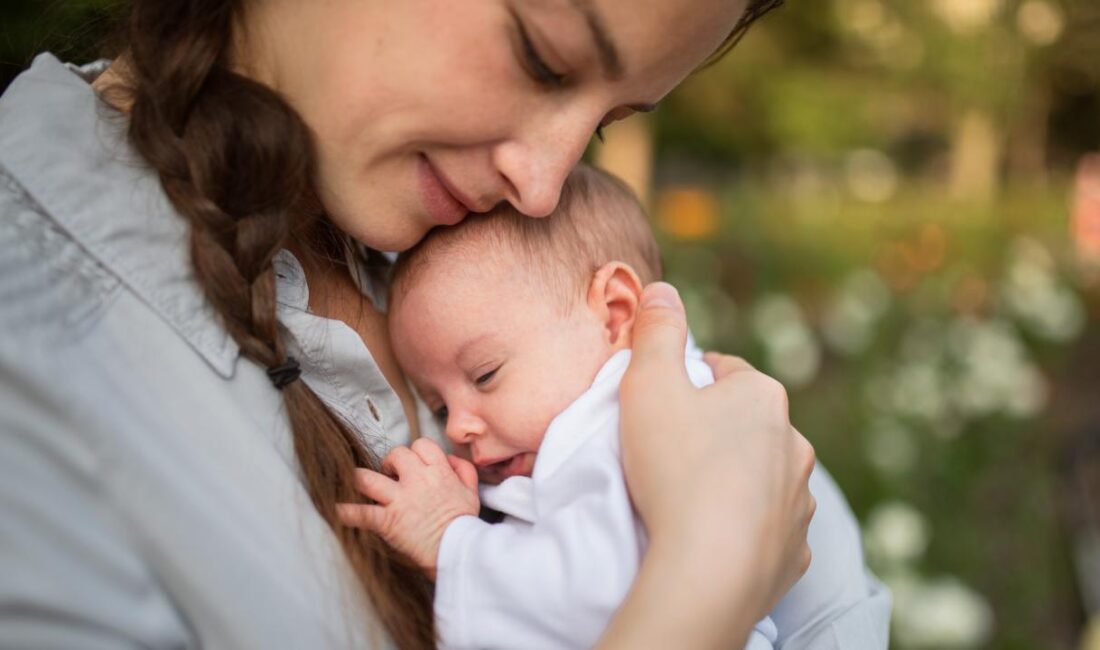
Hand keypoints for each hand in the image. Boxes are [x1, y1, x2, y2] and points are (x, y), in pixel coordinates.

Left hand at [337, 438, 479, 577]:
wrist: (458, 550)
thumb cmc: (464, 523)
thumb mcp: (471, 492)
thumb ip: (462, 470)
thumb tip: (449, 459)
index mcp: (438, 471)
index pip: (421, 445)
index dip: (416, 452)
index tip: (414, 463)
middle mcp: (416, 480)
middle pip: (395, 454)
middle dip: (390, 462)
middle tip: (390, 474)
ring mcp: (399, 500)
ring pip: (367, 478)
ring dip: (359, 479)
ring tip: (357, 483)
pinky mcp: (387, 521)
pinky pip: (361, 513)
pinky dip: (347, 512)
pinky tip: (336, 510)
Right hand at [615, 282, 815, 641]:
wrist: (709, 569)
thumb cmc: (675, 467)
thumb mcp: (648, 385)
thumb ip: (656, 333)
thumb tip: (663, 290)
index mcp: (763, 396)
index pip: (725, 371)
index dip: (689, 382)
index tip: (662, 405)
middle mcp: (794, 443)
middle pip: (748, 425)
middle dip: (716, 431)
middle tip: (670, 453)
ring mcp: (799, 500)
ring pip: (765, 477)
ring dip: (736, 480)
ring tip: (691, 499)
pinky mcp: (796, 551)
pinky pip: (770, 529)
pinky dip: (748, 529)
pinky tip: (715, 537)